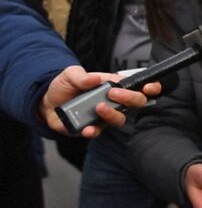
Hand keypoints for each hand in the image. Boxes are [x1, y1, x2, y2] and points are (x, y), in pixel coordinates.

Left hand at [39, 67, 160, 136]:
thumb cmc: (64, 86)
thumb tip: (95, 79)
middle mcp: (114, 103)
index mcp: (114, 87)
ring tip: (99, 108)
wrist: (46, 102)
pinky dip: (93, 131)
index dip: (150, 88)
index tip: (149, 87)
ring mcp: (104, 116)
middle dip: (130, 98)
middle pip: (135, 104)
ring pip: (120, 119)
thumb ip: (82, 76)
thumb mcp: (71, 75)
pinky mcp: (92, 128)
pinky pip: (98, 132)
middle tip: (114, 94)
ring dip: (113, 114)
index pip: (138, 87)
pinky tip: (87, 128)